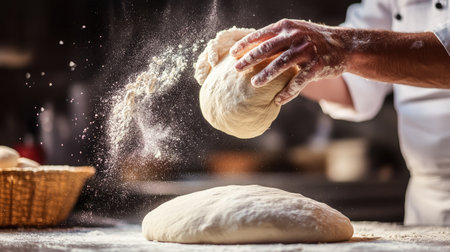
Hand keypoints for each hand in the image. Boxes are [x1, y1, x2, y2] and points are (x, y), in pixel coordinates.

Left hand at [230, 19, 348, 104]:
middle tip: (236, 69)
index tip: (232, 54)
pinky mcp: (316, 66)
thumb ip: (276, 37)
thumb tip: (251, 48)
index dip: (245, 44)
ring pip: (281, 64)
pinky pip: (298, 82)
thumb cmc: (312, 40)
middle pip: (267, 48)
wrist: (343, 45)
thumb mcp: (295, 31)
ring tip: (254, 84)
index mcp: (287, 27)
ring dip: (266, 75)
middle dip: (250, 59)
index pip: (261, 35)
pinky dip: (287, 92)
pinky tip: (277, 100)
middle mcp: (296, 36)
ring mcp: (306, 51)